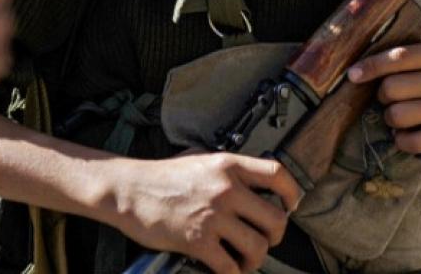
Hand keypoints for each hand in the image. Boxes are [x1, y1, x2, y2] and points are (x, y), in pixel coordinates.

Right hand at [106, 153, 301, 273]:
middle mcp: (226, 189)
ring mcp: (213, 216)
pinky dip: (232, 273)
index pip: (278, 174)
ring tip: (244, 259)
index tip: (290, 205)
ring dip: (255, 259)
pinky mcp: (197, 241)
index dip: (292, 193)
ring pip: (258, 247)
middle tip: (265, 239)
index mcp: (229, 165)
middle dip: (275, 236)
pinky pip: (230, 267)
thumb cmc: (163, 176)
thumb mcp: (201, 159)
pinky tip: (226, 269)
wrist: (129, 190)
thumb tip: (254, 184)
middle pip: (276, 219)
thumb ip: (228, 171)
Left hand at [346, 42, 420, 153]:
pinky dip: (401, 140)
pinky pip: (409, 142)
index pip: (399, 57)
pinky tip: (408, 134)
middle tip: (390, 98)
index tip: (352, 75)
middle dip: (382, 95)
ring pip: (397, 116)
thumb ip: (401, 60)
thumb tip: (356, 71)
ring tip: (400, 115)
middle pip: (391, 88)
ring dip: (391, 118)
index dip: (372, 66)